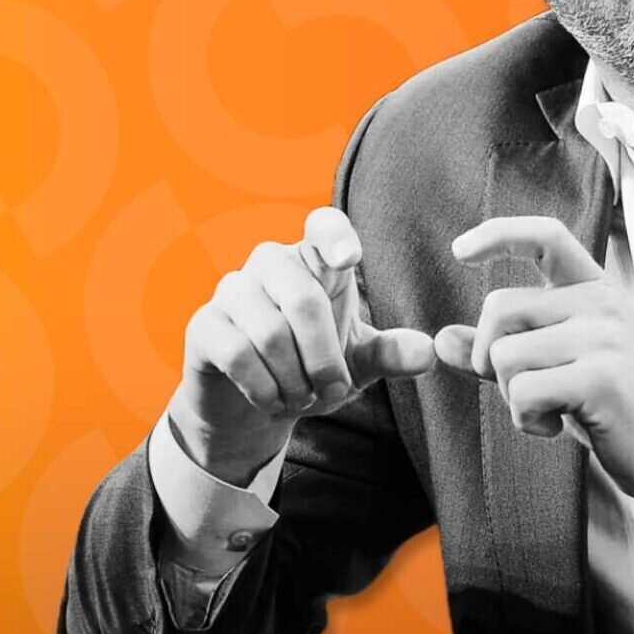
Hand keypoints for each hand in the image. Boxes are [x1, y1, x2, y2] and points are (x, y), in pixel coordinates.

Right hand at [168, 206, 435, 482]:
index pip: (323, 226)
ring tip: (301, 399)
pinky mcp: (204, 324)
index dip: (335, 236)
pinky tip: (272, 401)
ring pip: (269, 332)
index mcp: (314, 262)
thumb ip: (390, 354)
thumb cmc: (310, 370)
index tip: (350, 259)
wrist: (252, 408)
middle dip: (325, 359)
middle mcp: (271, 264)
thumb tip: (429, 352)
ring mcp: (232, 290)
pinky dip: (264, 388)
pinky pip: (238, 353)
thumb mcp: (356, 364)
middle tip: (332, 392)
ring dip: (295, 380)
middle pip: (303, 300)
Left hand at [435, 215, 633, 551]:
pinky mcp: (601, 377)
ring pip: (505, 356)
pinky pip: (522, 392)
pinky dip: (526, 420)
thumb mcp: (569, 371)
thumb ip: (509, 351)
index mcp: (599, 293)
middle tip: (521, 392)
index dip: (497, 235)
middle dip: (490, 358)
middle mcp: (602, 304)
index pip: (546, 238)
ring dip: (513, 399)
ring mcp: (604, 337)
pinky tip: (559, 429)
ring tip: (551, 415)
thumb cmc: (629, 416)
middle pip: (499, 309)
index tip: (460, 250)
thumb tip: (441, 341)